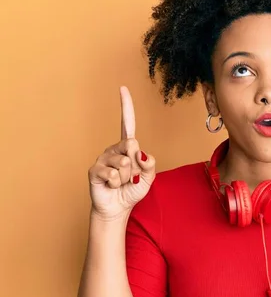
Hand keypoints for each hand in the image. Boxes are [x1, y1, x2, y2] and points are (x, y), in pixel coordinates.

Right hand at [87, 86, 155, 220]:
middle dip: (137, 165)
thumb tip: (141, 154)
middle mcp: (114, 148)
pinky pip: (113, 174)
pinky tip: (111, 185)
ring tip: (121, 182)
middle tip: (131, 176)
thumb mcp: (149, 178)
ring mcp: (103, 158)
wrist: (117, 208)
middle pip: (132, 145)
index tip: (122, 88)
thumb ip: (150, 164)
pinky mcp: (94, 169)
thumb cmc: (132, 190)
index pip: (127, 123)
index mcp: (128, 147)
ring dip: (127, 178)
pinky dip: (117, 183)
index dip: (126, 105)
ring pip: (125, 163)